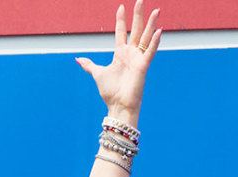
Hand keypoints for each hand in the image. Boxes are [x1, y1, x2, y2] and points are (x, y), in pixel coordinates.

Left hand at [75, 1, 161, 124]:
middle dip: (138, 14)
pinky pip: (150, 51)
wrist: (118, 105)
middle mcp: (131, 54)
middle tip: (141, 0)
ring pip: (146, 37)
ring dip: (151, 23)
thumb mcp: (97, 73)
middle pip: (136, 29)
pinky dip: (155, 42)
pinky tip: (159, 30)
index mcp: (120, 54)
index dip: (121, 19)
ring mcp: (138, 59)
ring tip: (156, 10)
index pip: (121, 32)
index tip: (121, 6)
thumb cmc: (110, 92)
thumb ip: (89, 65)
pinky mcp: (143, 66)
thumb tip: (78, 59)